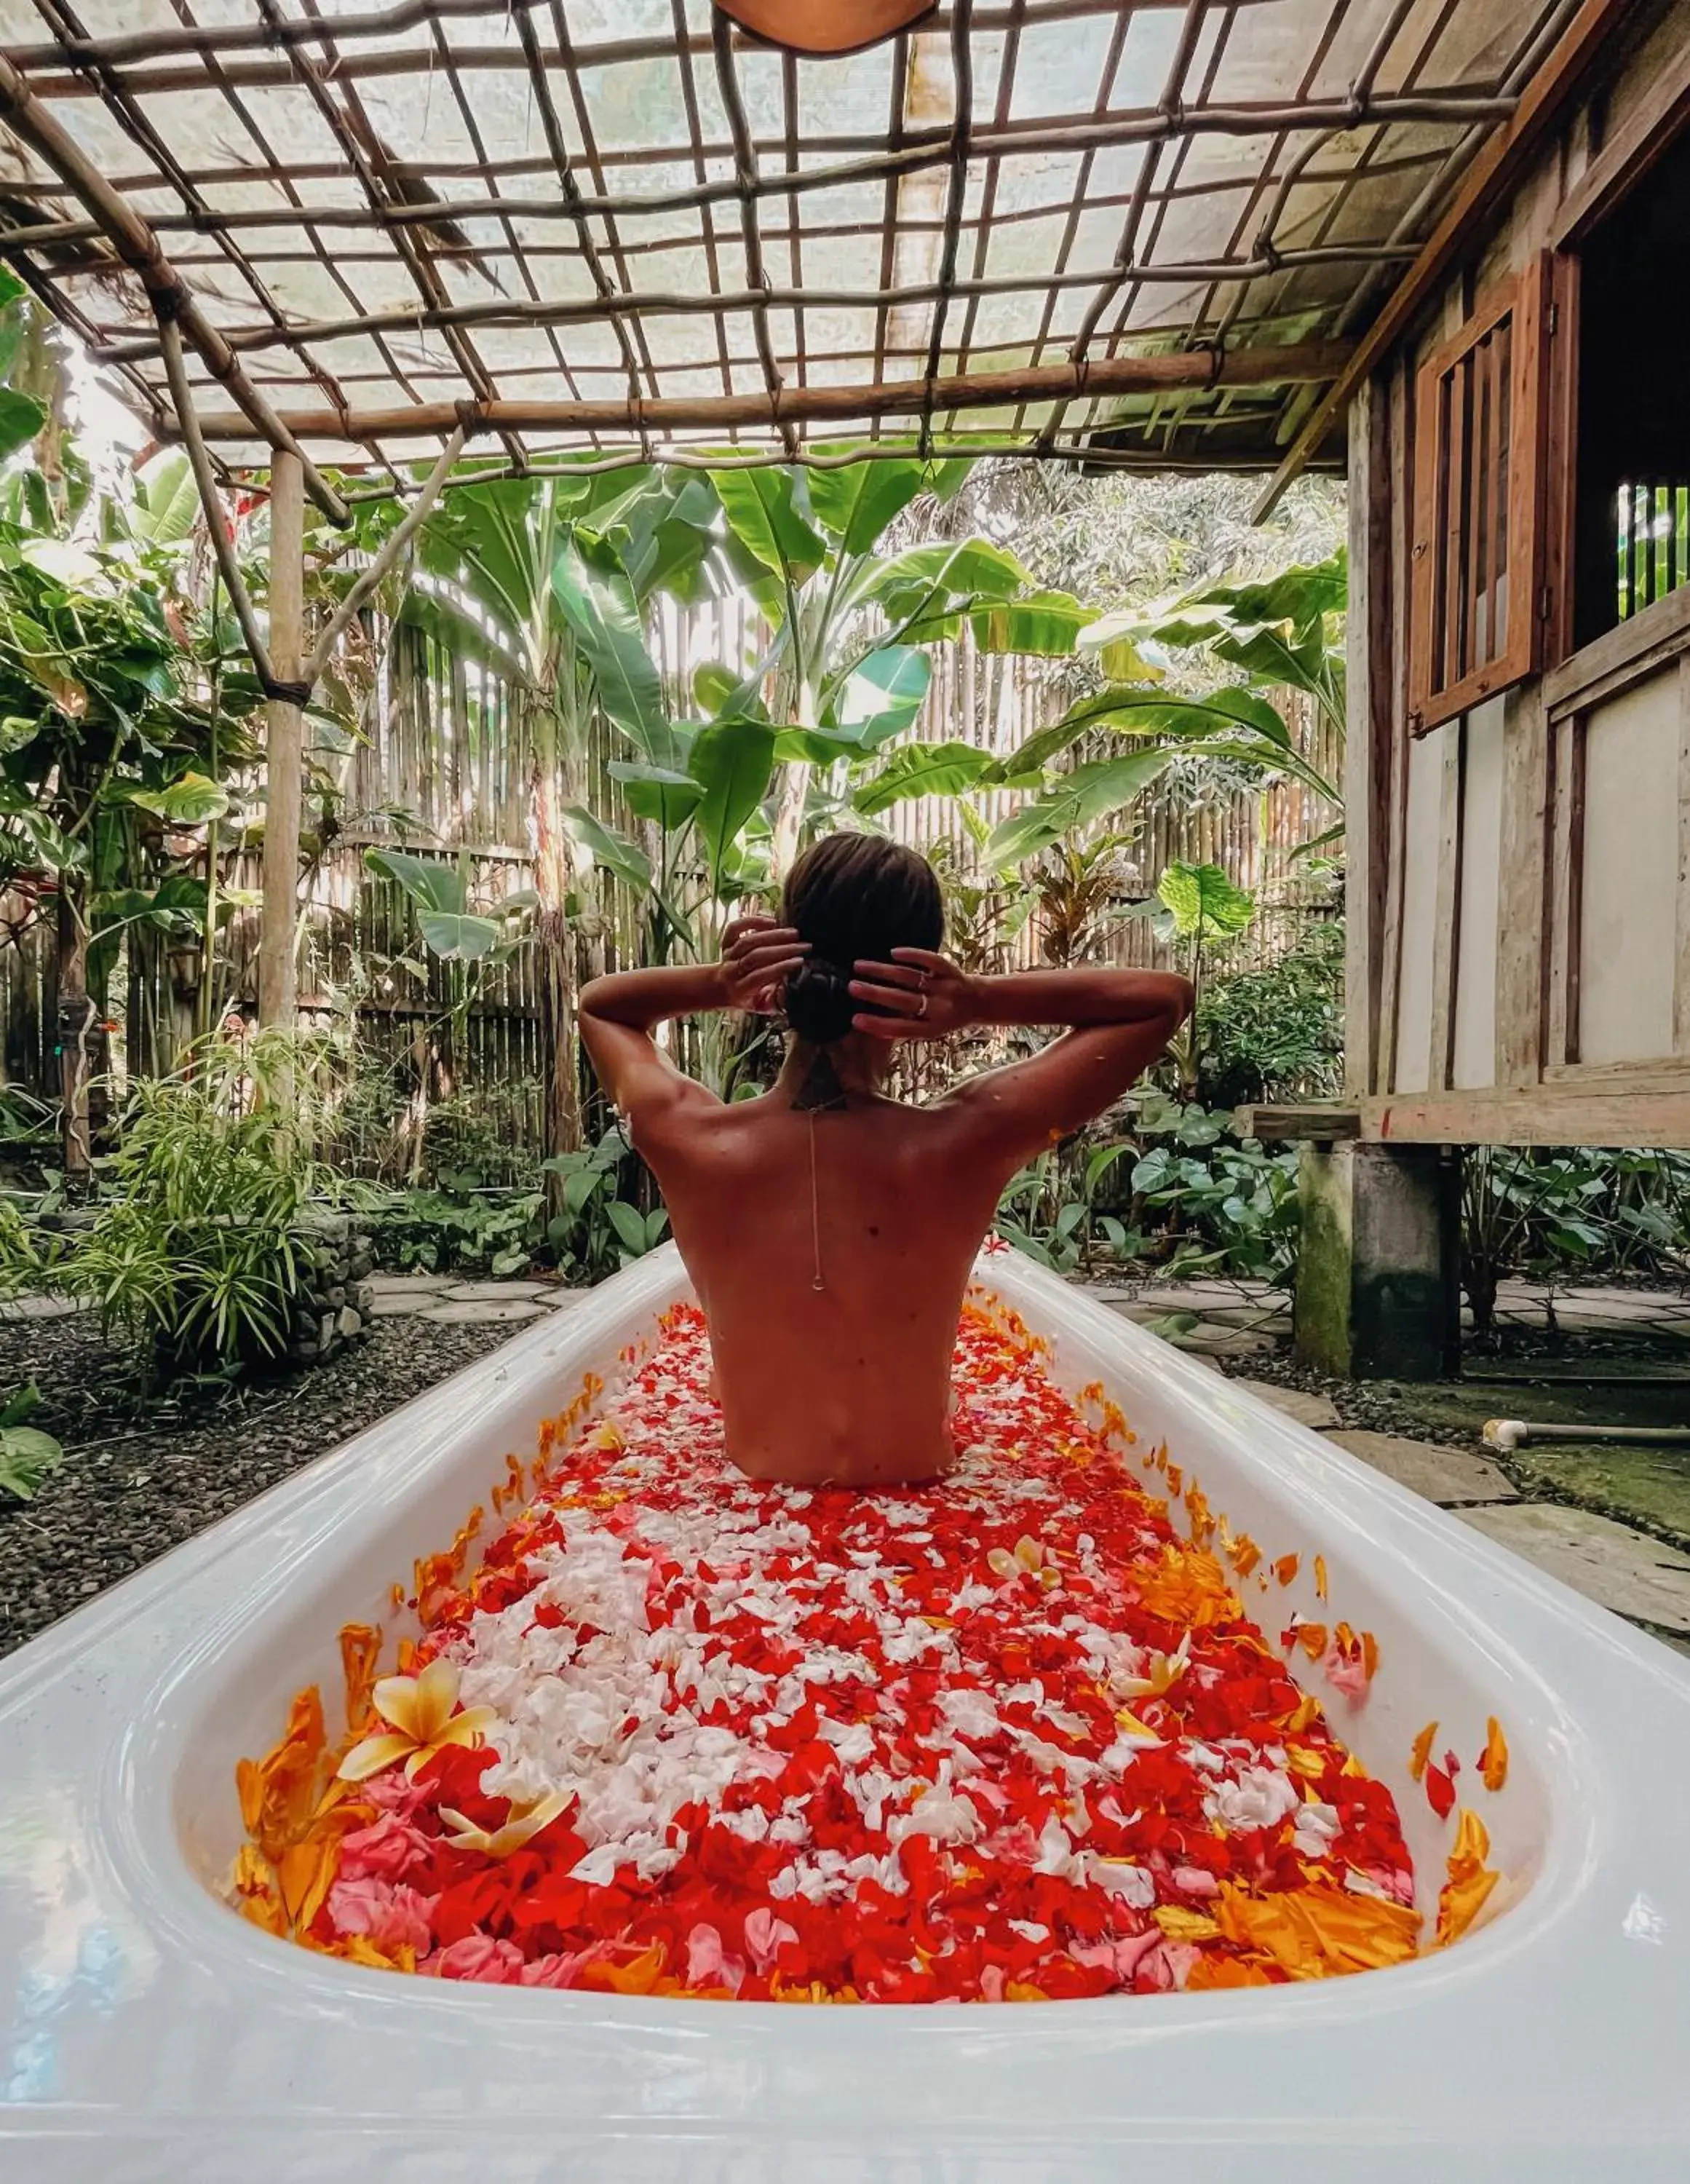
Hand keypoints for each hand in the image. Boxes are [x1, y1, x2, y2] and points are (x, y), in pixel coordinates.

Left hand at [717, 915, 808, 1012]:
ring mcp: (728, 954)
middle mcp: (731, 971)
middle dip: (783, 950)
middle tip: (804, 946)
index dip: (780, 967)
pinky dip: (752, 922)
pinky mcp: (726, 941)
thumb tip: (792, 992)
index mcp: (740, 989)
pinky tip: (772, 922)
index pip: (759, 976)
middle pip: (756, 956)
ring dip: (773, 935)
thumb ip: (777, 1002)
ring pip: (748, 941)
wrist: (722, 988)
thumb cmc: (749, 997)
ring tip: (794, 934)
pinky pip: (735, 928)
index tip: (800, 961)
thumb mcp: (763, 1005)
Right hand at [848, 948, 977, 1040]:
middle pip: (903, 1001)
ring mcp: (945, 987)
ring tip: (859, 966)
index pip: (900, 1028)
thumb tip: (870, 1026)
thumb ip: (905, 1028)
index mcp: (931, 1028)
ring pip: (910, 977)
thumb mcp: (929, 1031)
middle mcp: (939, 1009)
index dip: (877, 1024)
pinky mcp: (950, 970)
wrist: (980, 1003)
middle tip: (851, 987)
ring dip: (883, 971)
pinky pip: (930, 960)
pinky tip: (892, 952)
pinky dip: (912, 955)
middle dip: (875, 994)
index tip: (855, 1018)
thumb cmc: (945, 1019)